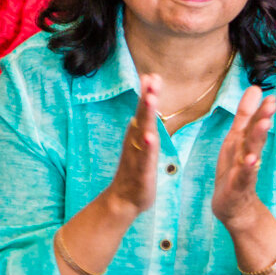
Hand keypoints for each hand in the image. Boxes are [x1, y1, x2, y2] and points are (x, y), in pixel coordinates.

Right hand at [107, 75, 159, 216]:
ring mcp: (137, 156)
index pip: (143, 110)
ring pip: (143, 133)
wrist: (123, 200)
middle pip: (142, 117)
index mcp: (138, 134)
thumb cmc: (136, 168)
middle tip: (150, 79)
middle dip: (147, 98)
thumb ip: (145, 118)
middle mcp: (136, 142)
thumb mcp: (143, 140)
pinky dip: (147, 147)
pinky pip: (145, 158)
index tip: (152, 75)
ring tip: (150, 99)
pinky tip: (149, 136)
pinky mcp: (141, 172)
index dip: (147, 93)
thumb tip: (149, 95)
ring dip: (146, 116)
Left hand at [211, 86, 274, 227]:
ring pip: (251, 152)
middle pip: (255, 135)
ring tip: (264, 123)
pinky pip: (243, 176)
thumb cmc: (236, 170)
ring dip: (257, 138)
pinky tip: (250, 160)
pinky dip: (246, 168)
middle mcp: (247, 155)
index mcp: (245, 143)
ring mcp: (244, 171)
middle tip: (271, 104)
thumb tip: (255, 88)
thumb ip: (246, 115)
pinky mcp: (238, 187)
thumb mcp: (238, 139)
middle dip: (262, 119)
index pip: (254, 124)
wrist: (235, 207)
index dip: (261, 110)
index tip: (270, 96)